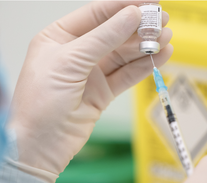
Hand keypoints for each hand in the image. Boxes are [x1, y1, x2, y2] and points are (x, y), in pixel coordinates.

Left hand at [9, 1, 172, 182]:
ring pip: (122, 54)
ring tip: (166, 38)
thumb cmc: (41, 101)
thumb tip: (131, 14)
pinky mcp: (101, 92)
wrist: (40, 145)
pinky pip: (126, 75)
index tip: (147, 1)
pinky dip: (143, 66)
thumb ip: (103, 38)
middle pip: (112, 33)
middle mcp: (75, 53)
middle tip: (161, 21)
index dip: (121, 6)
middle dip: (137, 27)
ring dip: (144, 46)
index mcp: (58, 37)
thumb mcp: (69, 62)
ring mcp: (89, 73)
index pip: (95, 14)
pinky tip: (160, 57)